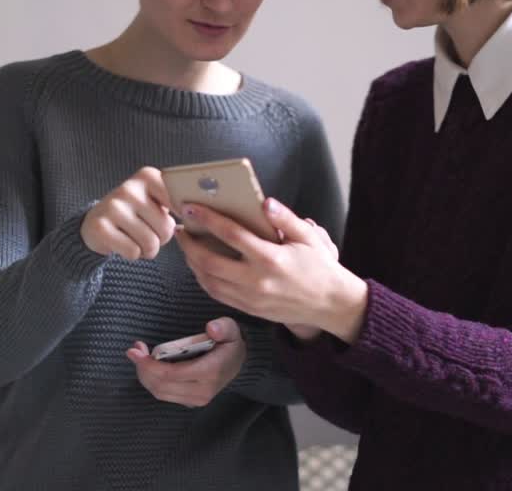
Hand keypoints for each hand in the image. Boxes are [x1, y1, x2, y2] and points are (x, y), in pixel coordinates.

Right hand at [80, 166, 174, 259]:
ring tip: (136, 239)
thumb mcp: (155, 201)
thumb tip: (198, 216)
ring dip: (148, 249)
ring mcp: (113, 207)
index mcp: (147, 176)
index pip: (179, 201)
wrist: (96, 224)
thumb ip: (177, 203)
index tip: (180, 219)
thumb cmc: (136, 214)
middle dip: (162, 238)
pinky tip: (123, 243)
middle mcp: (129, 188)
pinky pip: (133, 252)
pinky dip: (132, 254)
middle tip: (150, 232)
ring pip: (150, 243)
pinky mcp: (100, 227)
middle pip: (166, 228)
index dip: (183, 216)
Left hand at [126, 317, 246, 406]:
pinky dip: (151, 381)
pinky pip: (164, 394)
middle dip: (143, 368)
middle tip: (134, 350)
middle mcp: (202, 391)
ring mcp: (196, 399)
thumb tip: (211, 329)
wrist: (238, 363)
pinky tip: (148, 366)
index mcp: (211, 372)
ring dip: (145, 375)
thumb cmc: (230, 344)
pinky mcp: (190, 401)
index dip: (150, 365)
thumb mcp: (231, 330)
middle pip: (161, 386)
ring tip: (139, 356)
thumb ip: (222, 327)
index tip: (136, 351)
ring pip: (160, 392)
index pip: (172, 374)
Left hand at [177, 198, 368, 343]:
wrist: (330, 304)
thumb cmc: (320, 267)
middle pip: (209, 262)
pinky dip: (203, 279)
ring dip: (192, 263)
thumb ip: (286, 218)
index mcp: (271, 258)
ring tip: (187, 246)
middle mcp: (257, 281)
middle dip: (189, 244)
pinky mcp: (249, 310)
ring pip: (208, 281)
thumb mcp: (309, 237)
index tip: (190, 208)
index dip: (207, 219)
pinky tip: (200, 266)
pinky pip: (217, 294)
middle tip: (180, 229)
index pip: (230, 234)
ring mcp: (251, 298)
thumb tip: (265, 202)